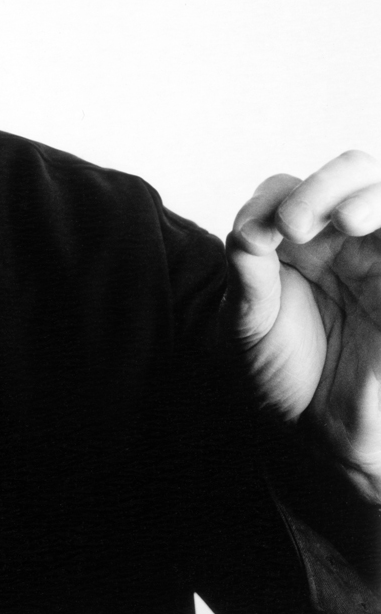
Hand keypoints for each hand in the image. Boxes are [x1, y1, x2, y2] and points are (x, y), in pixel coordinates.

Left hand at [225, 150, 380, 503]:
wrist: (322, 438)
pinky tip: (366, 234)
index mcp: (298, 242)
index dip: (269, 200)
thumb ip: (248, 273)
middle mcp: (345, 242)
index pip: (287, 189)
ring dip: (367, 197)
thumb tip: (250, 227)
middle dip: (324, 186)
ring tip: (343, 222)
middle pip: (352, 175)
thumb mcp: (247, 322)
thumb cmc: (284, 374)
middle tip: (293, 226)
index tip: (252, 237)